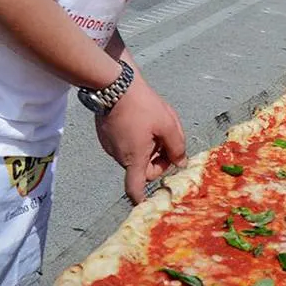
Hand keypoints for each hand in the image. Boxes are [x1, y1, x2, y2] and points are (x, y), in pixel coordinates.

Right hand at [94, 75, 187, 203]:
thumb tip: (180, 162)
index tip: (146, 202)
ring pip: (134, 155)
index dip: (141, 199)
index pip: (134, 189)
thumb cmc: (141, 104)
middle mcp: (118, 156)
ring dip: (147, 147)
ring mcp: (109, 145)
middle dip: (157, 160)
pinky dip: (135, 139)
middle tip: (167, 141)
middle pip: (141, 169)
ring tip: (154, 125)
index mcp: (134, 158)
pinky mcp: (105, 134)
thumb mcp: (168, 125)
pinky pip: (124, 144)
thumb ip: (178, 148)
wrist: (114, 83)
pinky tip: (140, 120)